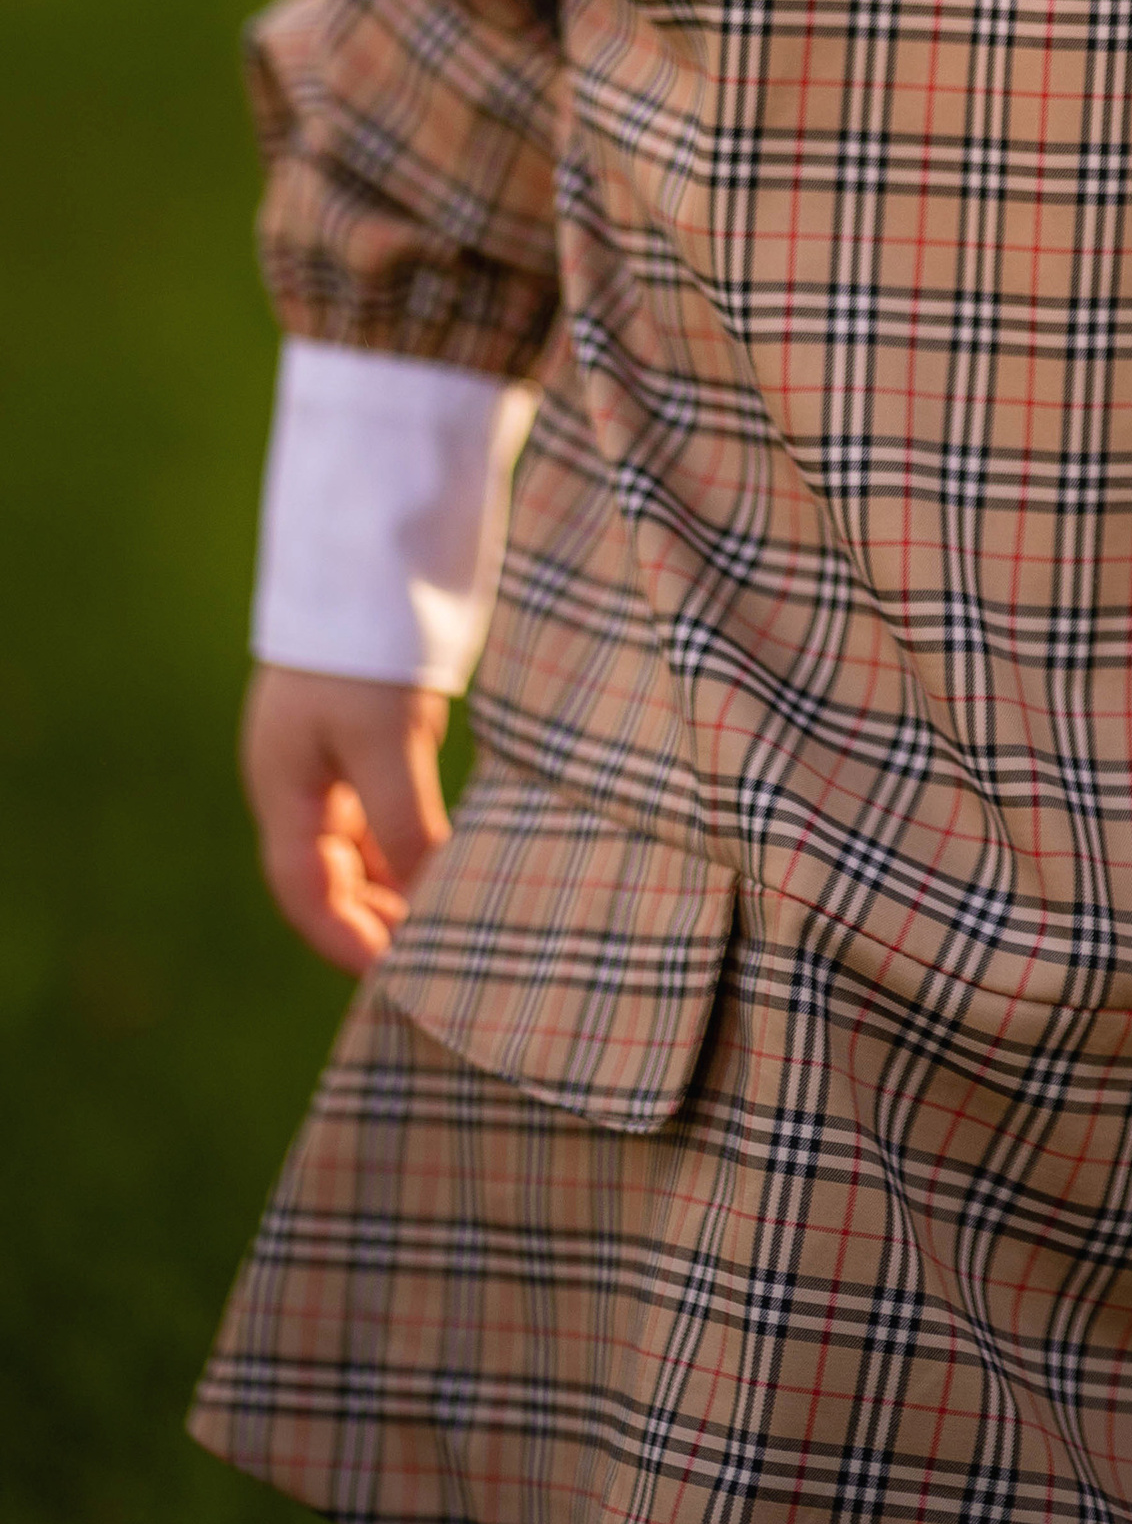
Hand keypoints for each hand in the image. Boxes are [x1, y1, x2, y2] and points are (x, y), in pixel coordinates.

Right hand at [240, 665, 451, 975]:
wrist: (378, 545)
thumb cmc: (368, 644)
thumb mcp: (385, 739)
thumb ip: (404, 823)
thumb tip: (435, 902)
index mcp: (283, 784)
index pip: (304, 888)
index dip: (343, 938)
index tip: (394, 977)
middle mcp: (303, 776)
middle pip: (331, 873)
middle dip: (375, 920)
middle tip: (433, 959)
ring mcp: (338, 751)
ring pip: (364, 844)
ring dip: (400, 884)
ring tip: (450, 922)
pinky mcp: (379, 728)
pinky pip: (389, 807)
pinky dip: (416, 840)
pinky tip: (456, 857)